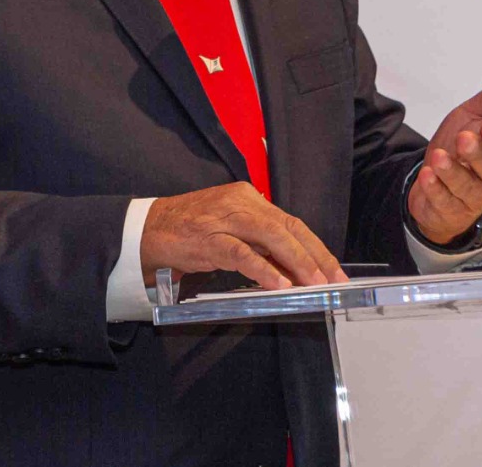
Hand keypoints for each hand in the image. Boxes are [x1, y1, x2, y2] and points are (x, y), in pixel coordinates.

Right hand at [141, 182, 349, 290]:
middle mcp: (240, 202)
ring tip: (313, 283)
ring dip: (296, 262)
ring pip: (271, 236)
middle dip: (314, 255)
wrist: (148, 229)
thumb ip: (259, 243)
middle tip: (332, 280)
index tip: (334, 269)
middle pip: (287, 226)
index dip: (316, 246)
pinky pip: (242, 253)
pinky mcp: (208, 239)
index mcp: (248, 198)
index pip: (290, 221)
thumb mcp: (229, 229)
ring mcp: (223, 219)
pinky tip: (278, 284)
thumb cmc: (190, 231)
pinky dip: (263, 269)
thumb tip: (293, 270)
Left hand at [407, 66, 481, 245]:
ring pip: (466, 186)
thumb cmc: (460, 145)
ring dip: (452, 172)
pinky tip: (427, 176)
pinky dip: (435, 189)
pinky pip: (445, 202)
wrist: (434, 179)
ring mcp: (472, 196)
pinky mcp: (450, 210)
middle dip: (478, 153)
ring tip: (439, 157)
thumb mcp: (474, 116)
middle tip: (464, 139)